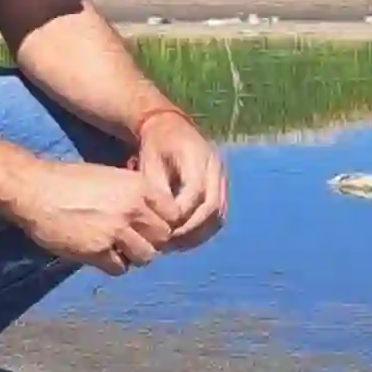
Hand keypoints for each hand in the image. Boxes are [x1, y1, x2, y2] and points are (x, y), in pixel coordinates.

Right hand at [8, 158, 178, 273]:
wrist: (34, 189)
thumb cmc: (70, 181)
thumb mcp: (111, 177)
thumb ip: (135, 195)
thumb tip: (153, 217)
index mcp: (139, 187)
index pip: (173, 214)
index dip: (164, 222)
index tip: (150, 225)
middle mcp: (133, 208)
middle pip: (163, 238)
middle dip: (151, 241)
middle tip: (132, 239)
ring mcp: (116, 230)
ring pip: (146, 257)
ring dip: (133, 256)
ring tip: (116, 248)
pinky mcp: (97, 250)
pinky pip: (119, 268)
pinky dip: (112, 265)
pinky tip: (99, 253)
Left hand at [133, 109, 227, 249]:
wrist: (170, 126)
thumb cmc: (155, 144)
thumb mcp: (150, 162)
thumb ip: (158, 189)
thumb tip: (165, 220)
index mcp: (198, 156)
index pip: (195, 193)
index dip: (180, 215)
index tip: (162, 229)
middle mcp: (215, 167)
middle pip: (212, 207)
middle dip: (190, 230)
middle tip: (170, 244)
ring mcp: (221, 177)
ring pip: (218, 215)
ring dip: (199, 234)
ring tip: (177, 245)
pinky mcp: (221, 187)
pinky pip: (218, 215)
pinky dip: (203, 230)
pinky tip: (186, 239)